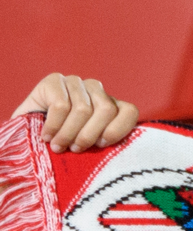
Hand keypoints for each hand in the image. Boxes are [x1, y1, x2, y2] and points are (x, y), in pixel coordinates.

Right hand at [13, 73, 138, 152]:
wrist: (25, 138)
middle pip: (106, 110)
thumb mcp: (90, 146)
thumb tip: (125, 150)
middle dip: (89, 135)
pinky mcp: (53, 81)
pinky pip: (61, 105)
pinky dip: (54, 125)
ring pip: (83, 109)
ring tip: (58, 146)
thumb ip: (106, 141)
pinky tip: (46, 136)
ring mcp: (75, 82)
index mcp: (111, 104)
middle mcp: (95, 88)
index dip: (116, 131)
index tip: (100, 146)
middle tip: (74, 150)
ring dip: (69, 133)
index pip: (129, 111)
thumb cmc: (62, 145)